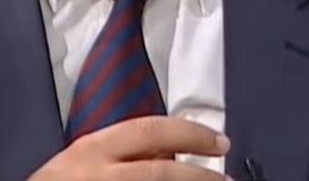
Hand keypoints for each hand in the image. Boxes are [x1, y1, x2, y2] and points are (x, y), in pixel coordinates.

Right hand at [28, 116, 230, 180]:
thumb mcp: (80, 162)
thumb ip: (117, 153)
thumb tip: (165, 152)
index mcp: (92, 150)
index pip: (151, 131)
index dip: (191, 134)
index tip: (219, 141)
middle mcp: (99, 174)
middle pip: (162, 171)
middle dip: (202, 176)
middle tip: (228, 179)